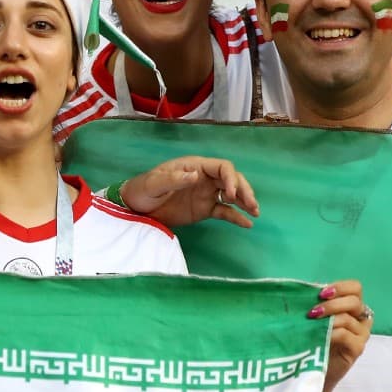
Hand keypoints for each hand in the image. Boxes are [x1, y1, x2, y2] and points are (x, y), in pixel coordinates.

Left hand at [121, 156, 259, 228]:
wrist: (135, 208)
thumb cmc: (142, 190)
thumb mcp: (154, 183)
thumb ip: (174, 179)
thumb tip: (196, 176)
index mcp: (194, 166)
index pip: (222, 167)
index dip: (231, 178)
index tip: (232, 194)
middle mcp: (204, 178)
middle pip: (232, 180)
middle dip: (244, 190)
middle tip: (252, 206)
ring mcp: (205, 194)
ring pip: (232, 195)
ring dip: (245, 201)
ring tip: (255, 212)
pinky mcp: (204, 209)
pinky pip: (224, 211)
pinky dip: (236, 216)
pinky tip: (247, 224)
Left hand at [308, 279, 371, 391]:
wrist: (313, 366)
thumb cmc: (312, 336)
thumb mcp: (312, 315)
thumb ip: (314, 301)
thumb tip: (303, 289)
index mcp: (350, 306)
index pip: (355, 287)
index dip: (340, 287)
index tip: (321, 294)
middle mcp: (360, 318)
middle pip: (354, 301)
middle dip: (332, 304)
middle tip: (313, 312)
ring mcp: (361, 334)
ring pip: (348, 318)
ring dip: (328, 318)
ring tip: (311, 323)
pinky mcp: (358, 348)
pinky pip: (346, 335)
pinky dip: (332, 332)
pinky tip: (321, 335)